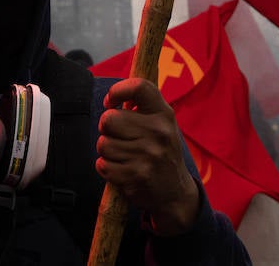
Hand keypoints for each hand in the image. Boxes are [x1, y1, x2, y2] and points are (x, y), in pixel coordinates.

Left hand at [96, 78, 199, 235]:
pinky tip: (122, 170)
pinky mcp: (136, 176)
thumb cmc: (161, 151)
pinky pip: (102, 165)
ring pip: (102, 144)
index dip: (117, 90)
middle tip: (118, 136)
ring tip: (124, 156)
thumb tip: (114, 97)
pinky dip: (107, 168)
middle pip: (108, 118)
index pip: (139, 87)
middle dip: (106, 128)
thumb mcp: (162, 125)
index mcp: (164, 114)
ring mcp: (148, 155)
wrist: (175, 192)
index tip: (110, 102)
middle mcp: (158, 132)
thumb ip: (141, 107)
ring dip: (107, 151)